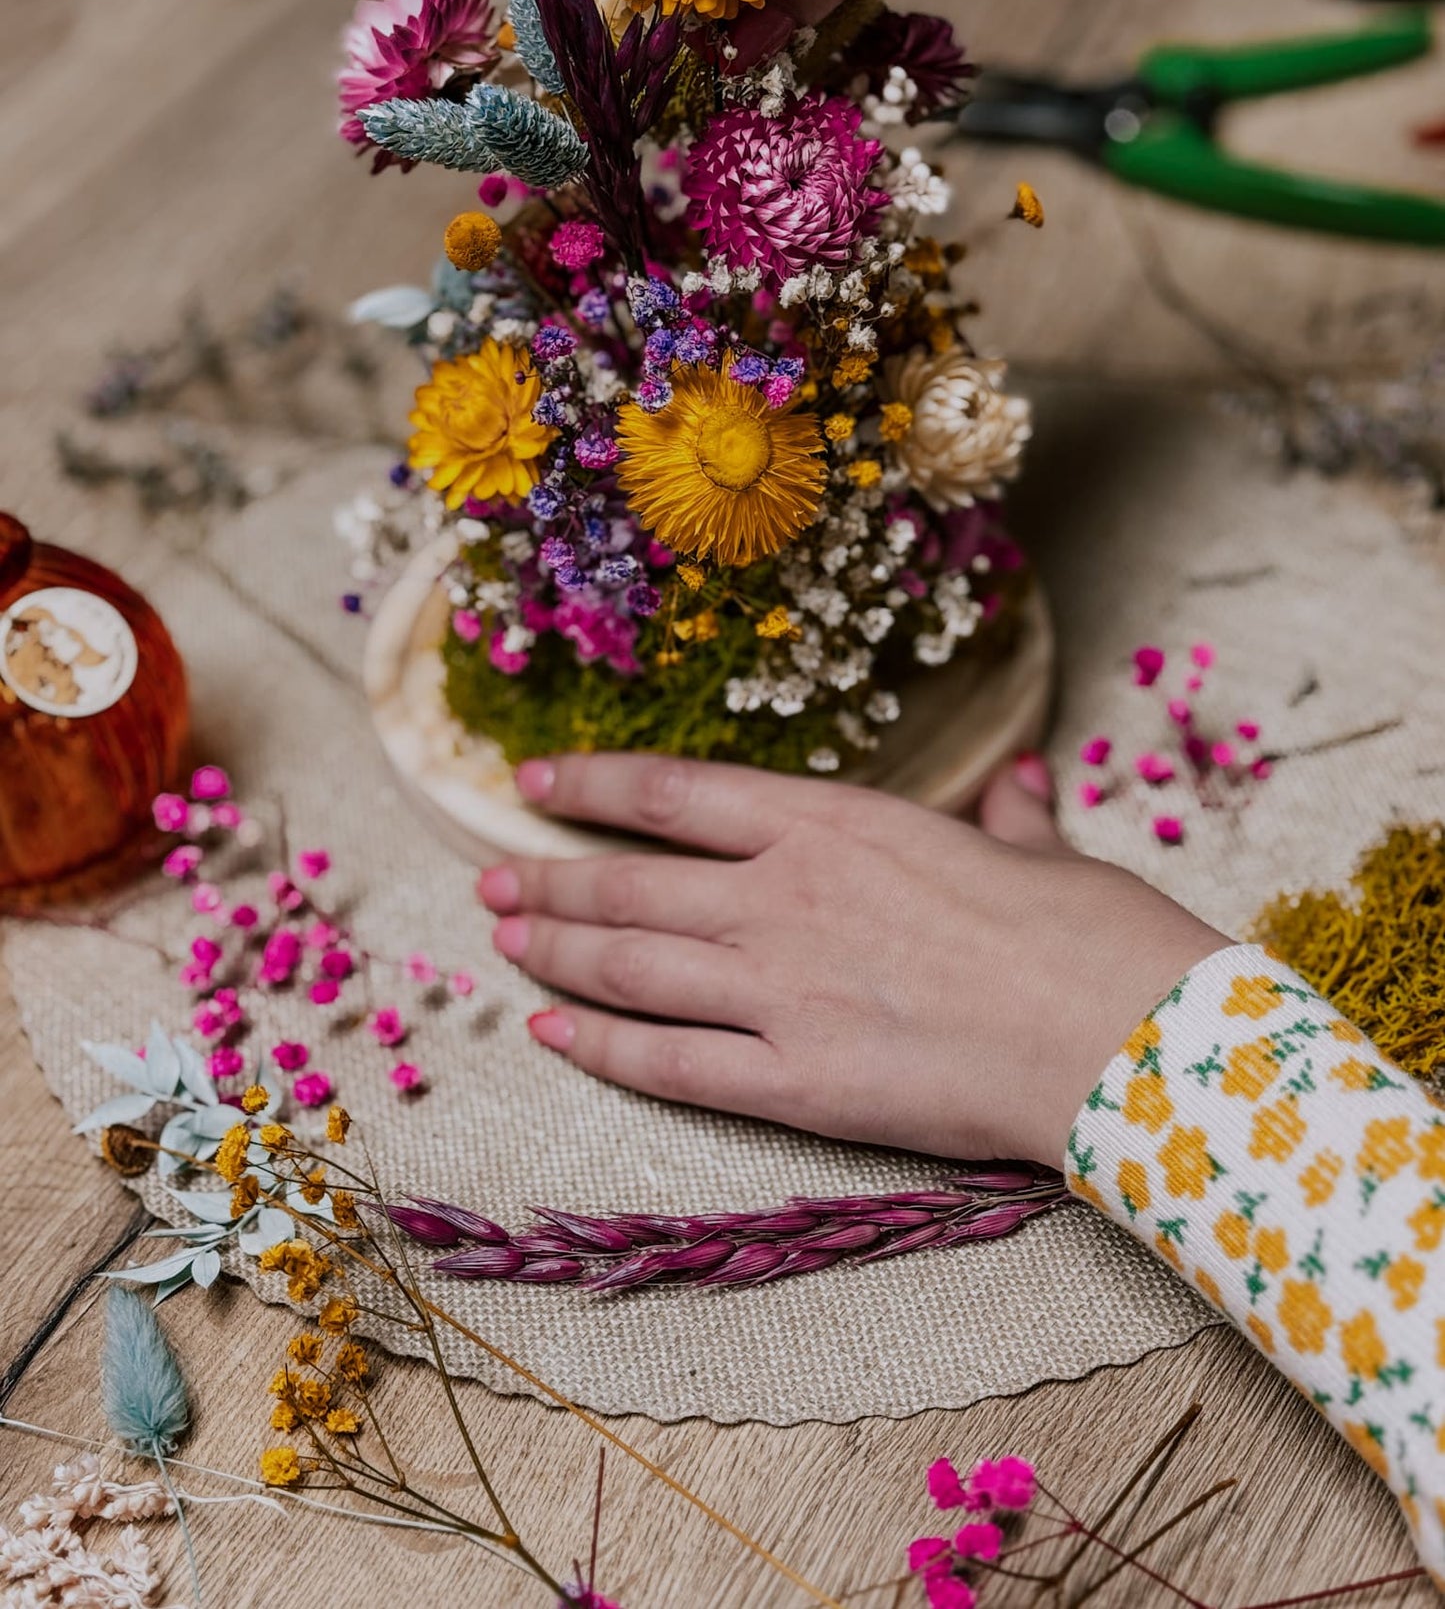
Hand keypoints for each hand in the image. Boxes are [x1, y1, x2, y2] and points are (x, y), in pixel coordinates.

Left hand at [477, 753, 1225, 1168]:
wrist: (1119, 1033)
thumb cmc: (1088, 933)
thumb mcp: (1039, 852)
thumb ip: (1008, 816)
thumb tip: (1020, 781)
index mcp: (837, 824)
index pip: (678, 795)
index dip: (594, 789)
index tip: (537, 788)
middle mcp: (784, 897)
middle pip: (630, 885)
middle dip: (549, 882)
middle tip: (491, 884)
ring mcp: (780, 989)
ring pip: (629, 965)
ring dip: (554, 952)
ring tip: (504, 944)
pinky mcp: (793, 1081)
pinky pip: (668, 1063)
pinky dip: (600, 1046)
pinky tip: (551, 1032)